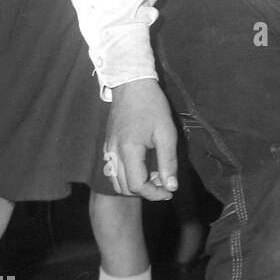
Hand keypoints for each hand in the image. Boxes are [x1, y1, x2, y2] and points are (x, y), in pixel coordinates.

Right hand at [105, 78, 178, 200]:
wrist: (131, 85)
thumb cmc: (152, 107)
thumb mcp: (167, 134)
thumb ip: (168, 162)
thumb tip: (172, 187)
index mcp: (128, 151)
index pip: (137, 186)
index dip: (155, 194)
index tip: (170, 191)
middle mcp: (113, 154)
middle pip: (125, 188)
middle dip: (146, 191)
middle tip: (165, 181)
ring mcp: (108, 150)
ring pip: (117, 181)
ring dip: (136, 185)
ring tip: (155, 174)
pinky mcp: (108, 145)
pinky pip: (114, 170)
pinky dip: (128, 176)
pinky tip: (144, 165)